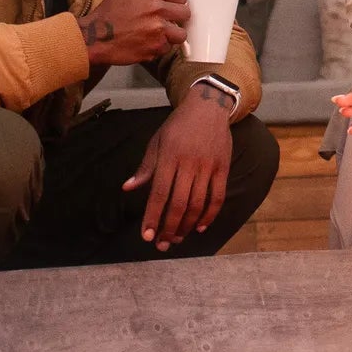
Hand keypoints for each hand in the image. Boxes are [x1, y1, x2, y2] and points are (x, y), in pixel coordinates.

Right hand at [79, 0, 188, 66]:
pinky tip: (147, 42)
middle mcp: (157, 6)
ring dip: (172, 35)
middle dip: (177, 18)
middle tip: (167, 20)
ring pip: (181, 34)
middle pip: (185, 14)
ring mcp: (158, 29)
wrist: (95, 35)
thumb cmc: (110, 11)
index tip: (170, 7)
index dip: (175, 3)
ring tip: (160, 34)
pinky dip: (159, 47)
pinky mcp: (155, 47)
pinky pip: (167, 48)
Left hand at [122, 85, 235, 248]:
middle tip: (162, 245)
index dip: (152, 217)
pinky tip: (200, 227)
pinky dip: (209, 215)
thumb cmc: (178, 126)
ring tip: (177, 238)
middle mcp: (188, 163)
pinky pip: (217, 197)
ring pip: (198, 204)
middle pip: (178, 203)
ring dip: (187, 225)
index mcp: (168, 157)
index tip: (147, 236)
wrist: (208, 107)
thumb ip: (145, 167)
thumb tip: (127, 188)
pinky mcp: (223, 167)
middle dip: (169, 227)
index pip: (159, 193)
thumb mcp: (157, 142)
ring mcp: (208, 166)